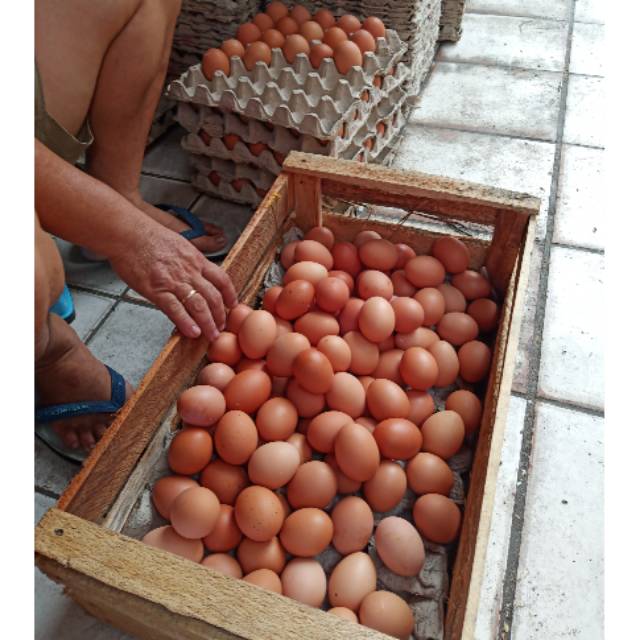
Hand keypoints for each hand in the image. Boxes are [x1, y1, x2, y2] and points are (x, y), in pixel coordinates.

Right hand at [108, 223, 236, 340]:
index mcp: (196, 259)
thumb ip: (189, 261)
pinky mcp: (156, 290)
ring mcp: (173, 281)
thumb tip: (196, 273)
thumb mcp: (179, 244)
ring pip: (199, 305)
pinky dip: (186, 323)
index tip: (232, 305)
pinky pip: (175, 309)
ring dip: (208, 323)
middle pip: (213, 296)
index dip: (230, 294)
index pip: (221, 279)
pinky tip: (192, 332)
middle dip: (220, 315)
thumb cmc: (148, 236)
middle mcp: (189, 271)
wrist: (128, 234)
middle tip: (221, 327)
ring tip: (211, 335)